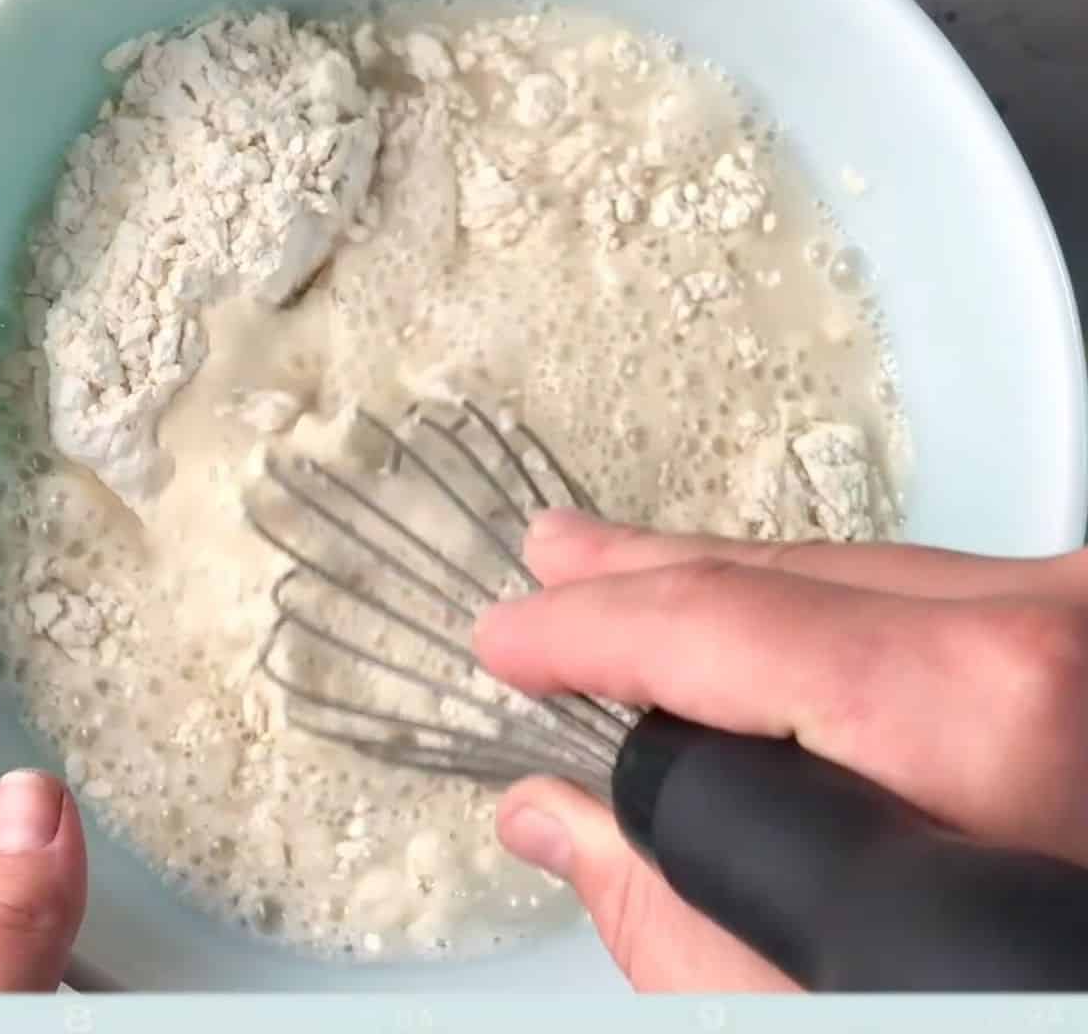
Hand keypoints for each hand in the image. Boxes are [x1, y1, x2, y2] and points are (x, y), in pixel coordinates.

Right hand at [474, 508, 1087, 991]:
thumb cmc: (1010, 1005)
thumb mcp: (813, 996)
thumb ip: (666, 908)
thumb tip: (555, 818)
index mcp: (978, 710)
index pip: (723, 623)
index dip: (592, 628)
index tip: (515, 641)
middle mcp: (1041, 632)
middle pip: (786, 575)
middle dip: (645, 577)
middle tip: (559, 558)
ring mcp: (1067, 619)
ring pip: (848, 574)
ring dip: (724, 587)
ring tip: (628, 572)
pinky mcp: (1072, 634)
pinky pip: (912, 597)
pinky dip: (812, 609)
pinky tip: (753, 607)